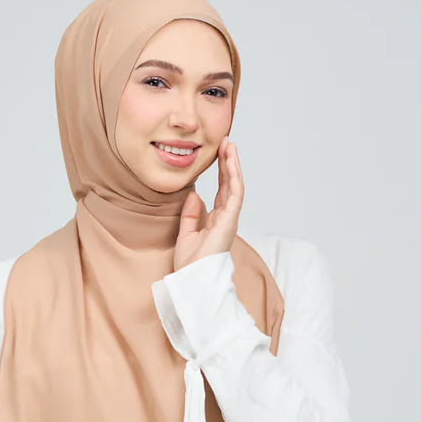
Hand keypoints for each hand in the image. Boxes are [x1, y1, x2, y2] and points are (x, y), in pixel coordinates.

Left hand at [173, 137, 243, 271]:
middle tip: (226, 142)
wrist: (192, 279)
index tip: (218, 153)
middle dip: (228, 162)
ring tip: (230, 145)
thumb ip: (190, 215)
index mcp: (216, 220)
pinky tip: (231, 161)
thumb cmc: (189, 265)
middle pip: (229, 184)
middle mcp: (225, 218)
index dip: (221, 171)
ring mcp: (229, 219)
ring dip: (233, 164)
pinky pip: (235, 193)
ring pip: (234, 185)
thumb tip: (193, 195)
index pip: (221, 190)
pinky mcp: (230, 220)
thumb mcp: (186, 234)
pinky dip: (234, 176)